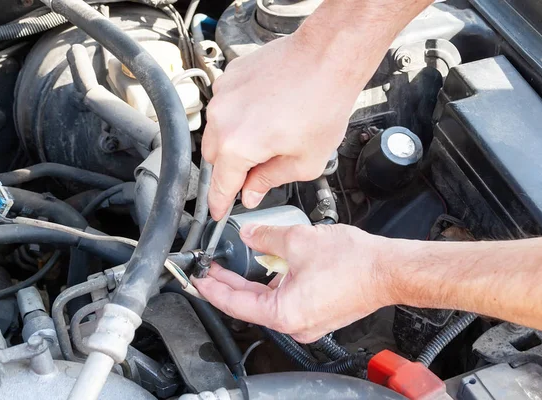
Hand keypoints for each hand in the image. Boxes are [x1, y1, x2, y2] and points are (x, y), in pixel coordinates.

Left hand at [192, 223, 393, 342]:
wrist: (389, 270)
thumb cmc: (355, 264)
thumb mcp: (298, 240)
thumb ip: (265, 236)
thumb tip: (248, 234)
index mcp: (284, 313)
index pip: (234, 303)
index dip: (212, 288)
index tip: (197, 277)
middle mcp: (294, 325)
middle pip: (249, 304)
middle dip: (228, 285)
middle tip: (209, 269)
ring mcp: (307, 322)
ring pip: (267, 303)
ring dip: (250, 284)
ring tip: (232, 266)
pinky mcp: (317, 315)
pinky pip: (284, 302)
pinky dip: (271, 286)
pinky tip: (265, 269)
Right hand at [202, 34, 361, 219]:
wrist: (328, 57)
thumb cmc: (323, 104)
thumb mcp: (305, 162)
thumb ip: (270, 181)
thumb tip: (251, 193)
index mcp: (238, 146)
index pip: (220, 185)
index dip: (219, 203)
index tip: (218, 211)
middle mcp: (222, 119)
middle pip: (214, 158)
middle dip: (232, 168)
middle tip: (259, 167)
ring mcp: (222, 94)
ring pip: (217, 130)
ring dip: (235, 139)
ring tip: (270, 131)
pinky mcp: (229, 76)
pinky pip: (225, 105)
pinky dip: (239, 114)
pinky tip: (266, 110)